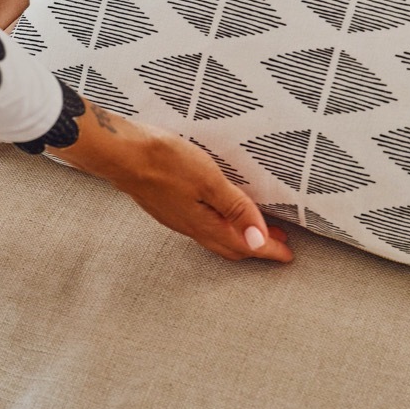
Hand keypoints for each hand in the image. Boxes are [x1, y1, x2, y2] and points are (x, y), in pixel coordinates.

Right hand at [47, 101, 292, 262]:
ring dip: (239, 235)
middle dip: (257, 246)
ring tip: (256, 228)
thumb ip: (236, 209)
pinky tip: (222, 212)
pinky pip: (201, 225)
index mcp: (204, 224)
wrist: (120, 152)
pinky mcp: (167, 206)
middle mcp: (190, 226)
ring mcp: (176, 217)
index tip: (289, 256)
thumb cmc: (164, 161)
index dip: (269, 251)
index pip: (245, 245)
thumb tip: (260, 240)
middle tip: (279, 242)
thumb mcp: (210, 181)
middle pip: (230, 246)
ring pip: (215, 236)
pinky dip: (221, 224)